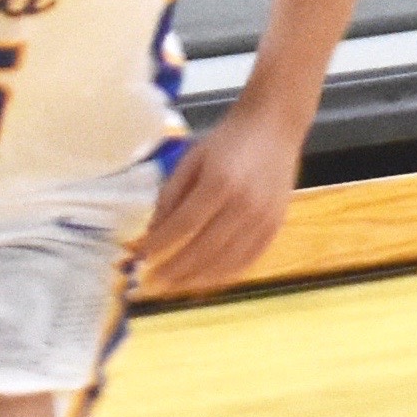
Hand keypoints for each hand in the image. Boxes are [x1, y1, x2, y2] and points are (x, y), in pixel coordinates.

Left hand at [134, 109, 302, 295]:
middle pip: (204, 249)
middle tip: (152, 283)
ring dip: (197, 280)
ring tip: (175, 289)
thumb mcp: (191, 159)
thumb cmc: (228, 140)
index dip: (161, 244)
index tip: (141, 256)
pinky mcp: (276, 227)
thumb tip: (153, 231)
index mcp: (220, 183)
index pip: (184, 224)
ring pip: (227, 262)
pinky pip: (248, 260)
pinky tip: (205, 281)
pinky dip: (225, 275)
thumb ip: (171, 195)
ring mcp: (263, 219)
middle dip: (175, 270)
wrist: (274, 127)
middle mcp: (245, 205)